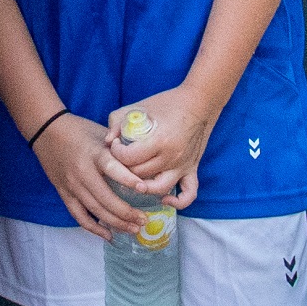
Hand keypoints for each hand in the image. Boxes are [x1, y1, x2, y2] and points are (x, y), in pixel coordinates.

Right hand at [31, 111, 149, 238]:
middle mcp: (82, 172)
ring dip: (115, 223)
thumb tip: (144, 163)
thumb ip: (120, 149)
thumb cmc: (79, 130)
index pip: (111, 168)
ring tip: (133, 229)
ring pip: (95, 210)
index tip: (144, 189)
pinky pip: (79, 215)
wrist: (46, 131)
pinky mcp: (63, 193)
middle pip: (105, 198)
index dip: (128, 179)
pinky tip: (109, 235)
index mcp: (94, 154)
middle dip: (126, 213)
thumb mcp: (102, 133)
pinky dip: (93, 228)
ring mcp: (71, 185)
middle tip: (143, 220)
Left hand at [105, 87, 213, 210]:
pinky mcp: (192, 169)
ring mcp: (183, 165)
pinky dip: (178, 202)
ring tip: (134, 179)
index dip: (116, 153)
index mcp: (159, 140)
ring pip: (158, 188)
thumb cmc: (166, 103)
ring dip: (143, 186)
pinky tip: (164, 199)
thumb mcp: (137, 108)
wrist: (199, 103)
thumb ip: (117, 122)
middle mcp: (172, 157)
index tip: (116, 145)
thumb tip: (107, 142)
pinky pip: (189, 194)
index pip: (129, 159)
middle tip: (121, 159)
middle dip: (124, 168)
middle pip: (139, 174)